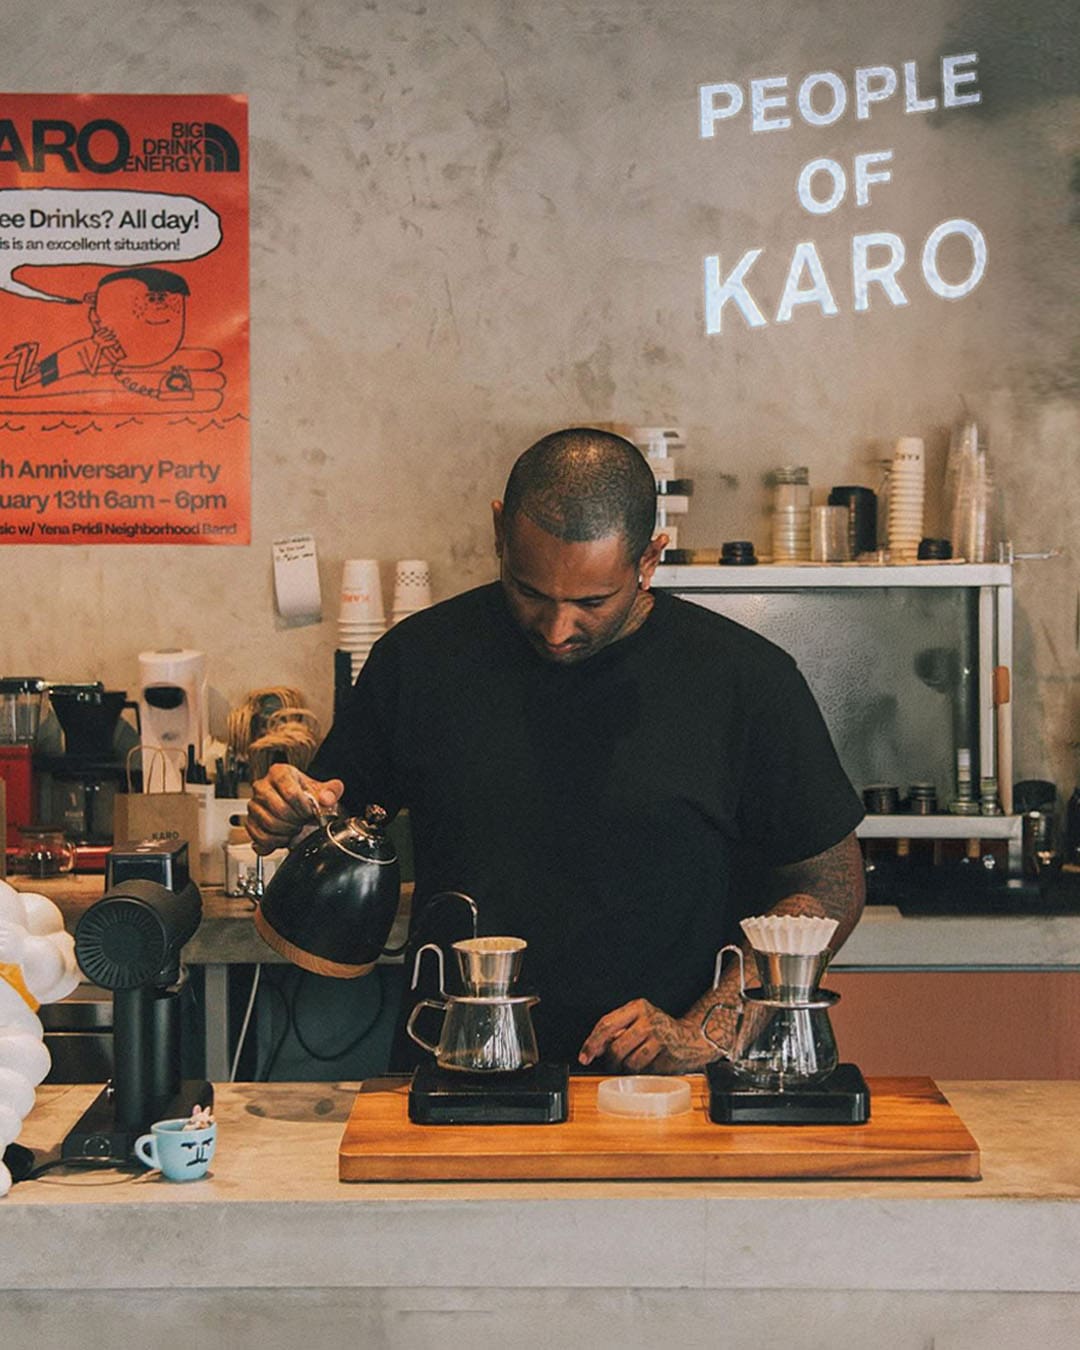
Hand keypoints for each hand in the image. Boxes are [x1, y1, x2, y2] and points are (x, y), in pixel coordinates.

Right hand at [244, 764, 343, 854]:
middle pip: (279, 809)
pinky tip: (285, 836)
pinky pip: (260, 837)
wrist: (295, 806)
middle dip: (296, 821)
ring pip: (270, 824)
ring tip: (296, 828)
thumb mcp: (322, 790)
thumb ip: (331, 792)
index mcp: (279, 772)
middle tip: (304, 822)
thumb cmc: (305, 795)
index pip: (291, 792)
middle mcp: (262, 786)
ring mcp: (254, 804)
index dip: (303, 807)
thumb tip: (327, 798)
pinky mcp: (250, 822)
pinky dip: (275, 842)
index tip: (310, 811)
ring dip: (287, 832)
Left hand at [578, 998, 717, 1073]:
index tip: (584, 1056)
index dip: (592, 1043)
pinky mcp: (668, 1056)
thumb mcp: (636, 1020)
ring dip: (627, 1068)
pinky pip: (645, 1071)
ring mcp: (660, 1038)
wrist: (691, 1037)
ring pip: (630, 1063)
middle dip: (610, 1061)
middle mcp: (649, 1020)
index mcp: (637, 1007)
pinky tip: (649, 1063)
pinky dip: (643, 1072)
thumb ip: (615, 1030)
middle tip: (611, 1064)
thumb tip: (594, 1048)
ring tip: (633, 1062)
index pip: (606, 1024)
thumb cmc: (658, 1029)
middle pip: (616, 1048)